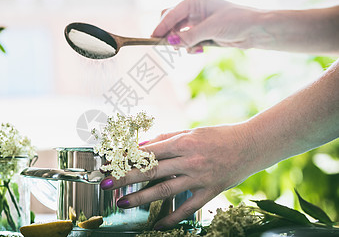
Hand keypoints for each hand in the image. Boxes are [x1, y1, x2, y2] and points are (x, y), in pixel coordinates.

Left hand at [99, 124, 257, 229]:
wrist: (250, 145)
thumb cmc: (219, 135)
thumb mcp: (191, 131)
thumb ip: (166, 138)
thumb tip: (143, 146)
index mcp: (184, 142)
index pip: (149, 152)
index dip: (128, 158)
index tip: (112, 163)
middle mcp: (190, 160)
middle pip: (152, 170)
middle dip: (125, 177)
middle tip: (105, 183)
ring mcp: (200, 178)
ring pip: (165, 190)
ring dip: (141, 197)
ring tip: (122, 202)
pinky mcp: (210, 191)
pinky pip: (188, 208)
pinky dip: (172, 217)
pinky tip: (157, 224)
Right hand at [152, 0, 263, 53]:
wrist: (255, 30)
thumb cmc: (237, 22)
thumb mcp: (211, 29)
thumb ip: (189, 36)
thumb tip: (169, 43)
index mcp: (194, 1)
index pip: (171, 13)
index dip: (161, 26)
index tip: (152, 38)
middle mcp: (193, 9)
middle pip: (170, 22)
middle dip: (169, 34)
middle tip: (166, 47)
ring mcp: (197, 21)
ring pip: (177, 33)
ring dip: (180, 42)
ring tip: (188, 48)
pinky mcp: (201, 32)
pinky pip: (186, 40)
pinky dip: (189, 47)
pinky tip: (199, 50)